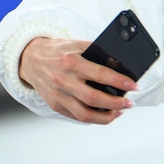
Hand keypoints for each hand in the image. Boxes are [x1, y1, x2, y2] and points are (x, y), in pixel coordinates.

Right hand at [18, 37, 136, 123]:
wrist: (29, 59)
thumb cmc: (58, 51)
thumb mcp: (78, 45)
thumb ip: (98, 54)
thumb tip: (120, 65)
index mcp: (71, 62)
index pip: (101, 75)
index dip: (120, 82)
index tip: (134, 86)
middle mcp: (63, 81)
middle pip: (94, 98)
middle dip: (116, 103)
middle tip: (129, 103)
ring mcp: (58, 95)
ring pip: (85, 114)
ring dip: (106, 116)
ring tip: (120, 112)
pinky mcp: (54, 105)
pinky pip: (76, 116)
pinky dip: (93, 118)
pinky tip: (104, 114)